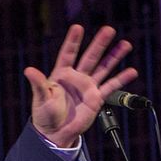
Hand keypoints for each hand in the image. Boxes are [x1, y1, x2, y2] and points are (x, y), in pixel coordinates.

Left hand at [25, 24, 137, 147]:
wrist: (55, 132)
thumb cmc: (44, 115)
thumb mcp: (40, 98)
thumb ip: (38, 84)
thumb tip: (28, 70)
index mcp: (60, 75)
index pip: (67, 54)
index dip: (73, 41)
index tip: (78, 27)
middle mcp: (76, 78)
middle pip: (90, 57)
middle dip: (99, 44)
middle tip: (109, 29)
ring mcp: (87, 86)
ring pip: (103, 68)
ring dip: (114, 56)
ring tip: (125, 44)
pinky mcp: (96, 98)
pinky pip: (110, 86)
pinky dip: (121, 79)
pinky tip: (131, 71)